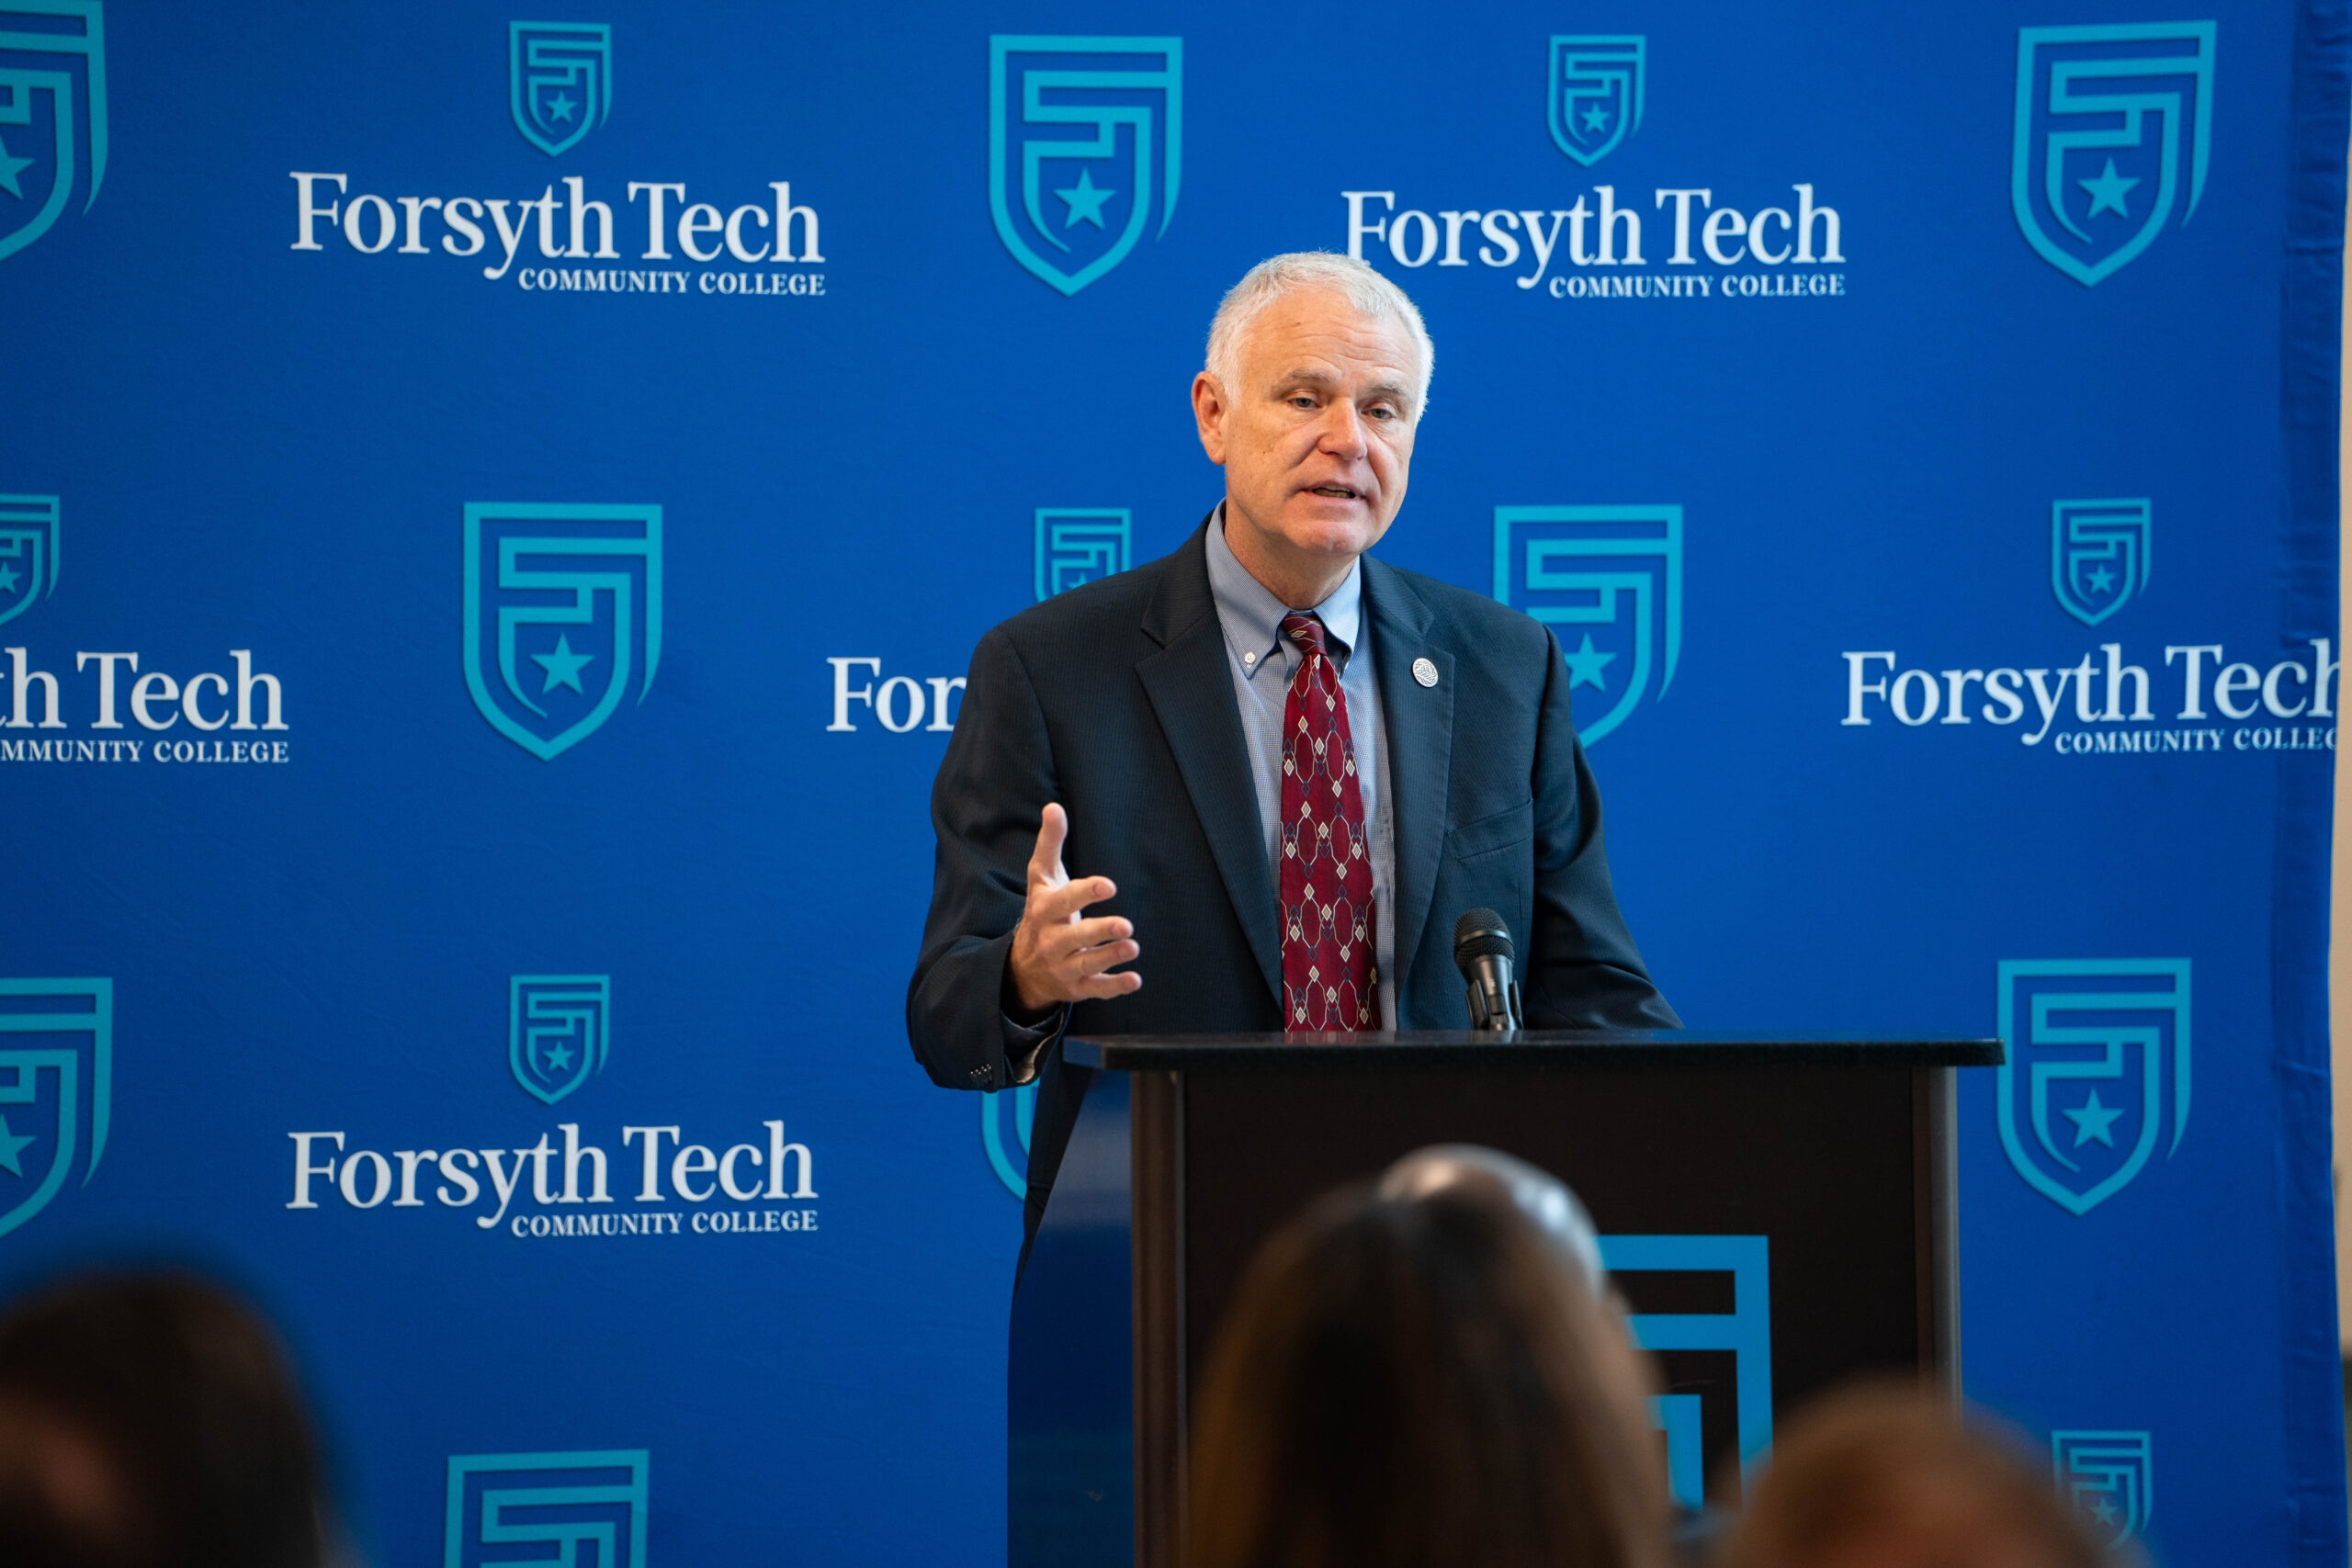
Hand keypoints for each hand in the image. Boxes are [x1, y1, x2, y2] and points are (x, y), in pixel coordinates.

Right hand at [1006, 804, 1141, 1011]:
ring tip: (1133, 947)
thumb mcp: (1042, 878)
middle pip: (1075, 937)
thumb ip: (1050, 843)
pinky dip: (1114, 987)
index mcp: (1045, 910)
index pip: (1064, 900)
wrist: (1021, 965)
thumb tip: (1053, 806)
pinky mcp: (1076, 987)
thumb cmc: (1043, 910)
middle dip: (1100, 931)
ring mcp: (1063, 966)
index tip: (1108, 886)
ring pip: (1086, 963)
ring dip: (1110, 957)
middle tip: (1127, 926)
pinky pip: (1095, 988)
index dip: (1085, 893)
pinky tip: (1135, 980)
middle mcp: (1051, 940)